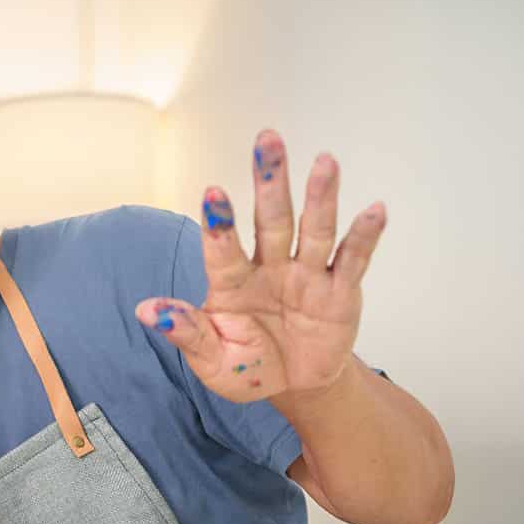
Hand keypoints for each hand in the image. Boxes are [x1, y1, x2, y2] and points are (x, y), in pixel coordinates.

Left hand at [136, 130, 384, 402]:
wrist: (296, 384)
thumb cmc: (248, 366)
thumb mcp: (212, 359)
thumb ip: (188, 333)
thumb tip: (147, 311)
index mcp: (231, 283)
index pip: (223, 249)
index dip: (219, 222)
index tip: (212, 191)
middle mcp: (269, 268)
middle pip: (270, 219)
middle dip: (270, 181)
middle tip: (267, 139)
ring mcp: (307, 275)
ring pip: (314, 229)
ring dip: (321, 197)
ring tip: (325, 162)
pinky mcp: (340, 290)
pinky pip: (353, 259)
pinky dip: (365, 236)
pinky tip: (375, 210)